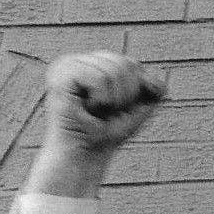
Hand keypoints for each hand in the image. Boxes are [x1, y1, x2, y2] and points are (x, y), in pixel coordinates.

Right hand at [27, 52, 164, 196]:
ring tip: (95, 110)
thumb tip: (154, 76)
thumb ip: (153, 87)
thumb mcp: (140, 107)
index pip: (132, 64)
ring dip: (112, 100)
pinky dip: (101, 99)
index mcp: (94, 62)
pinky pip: (98, 78)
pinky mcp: (60, 74)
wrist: (85, 154)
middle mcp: (79, 60)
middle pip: (125, 64)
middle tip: (106, 111)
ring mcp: (67, 65)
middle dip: (126, 95)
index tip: (117, 108)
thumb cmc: (108, 131)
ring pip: (112, 71)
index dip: (135, 91)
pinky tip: (86, 108)